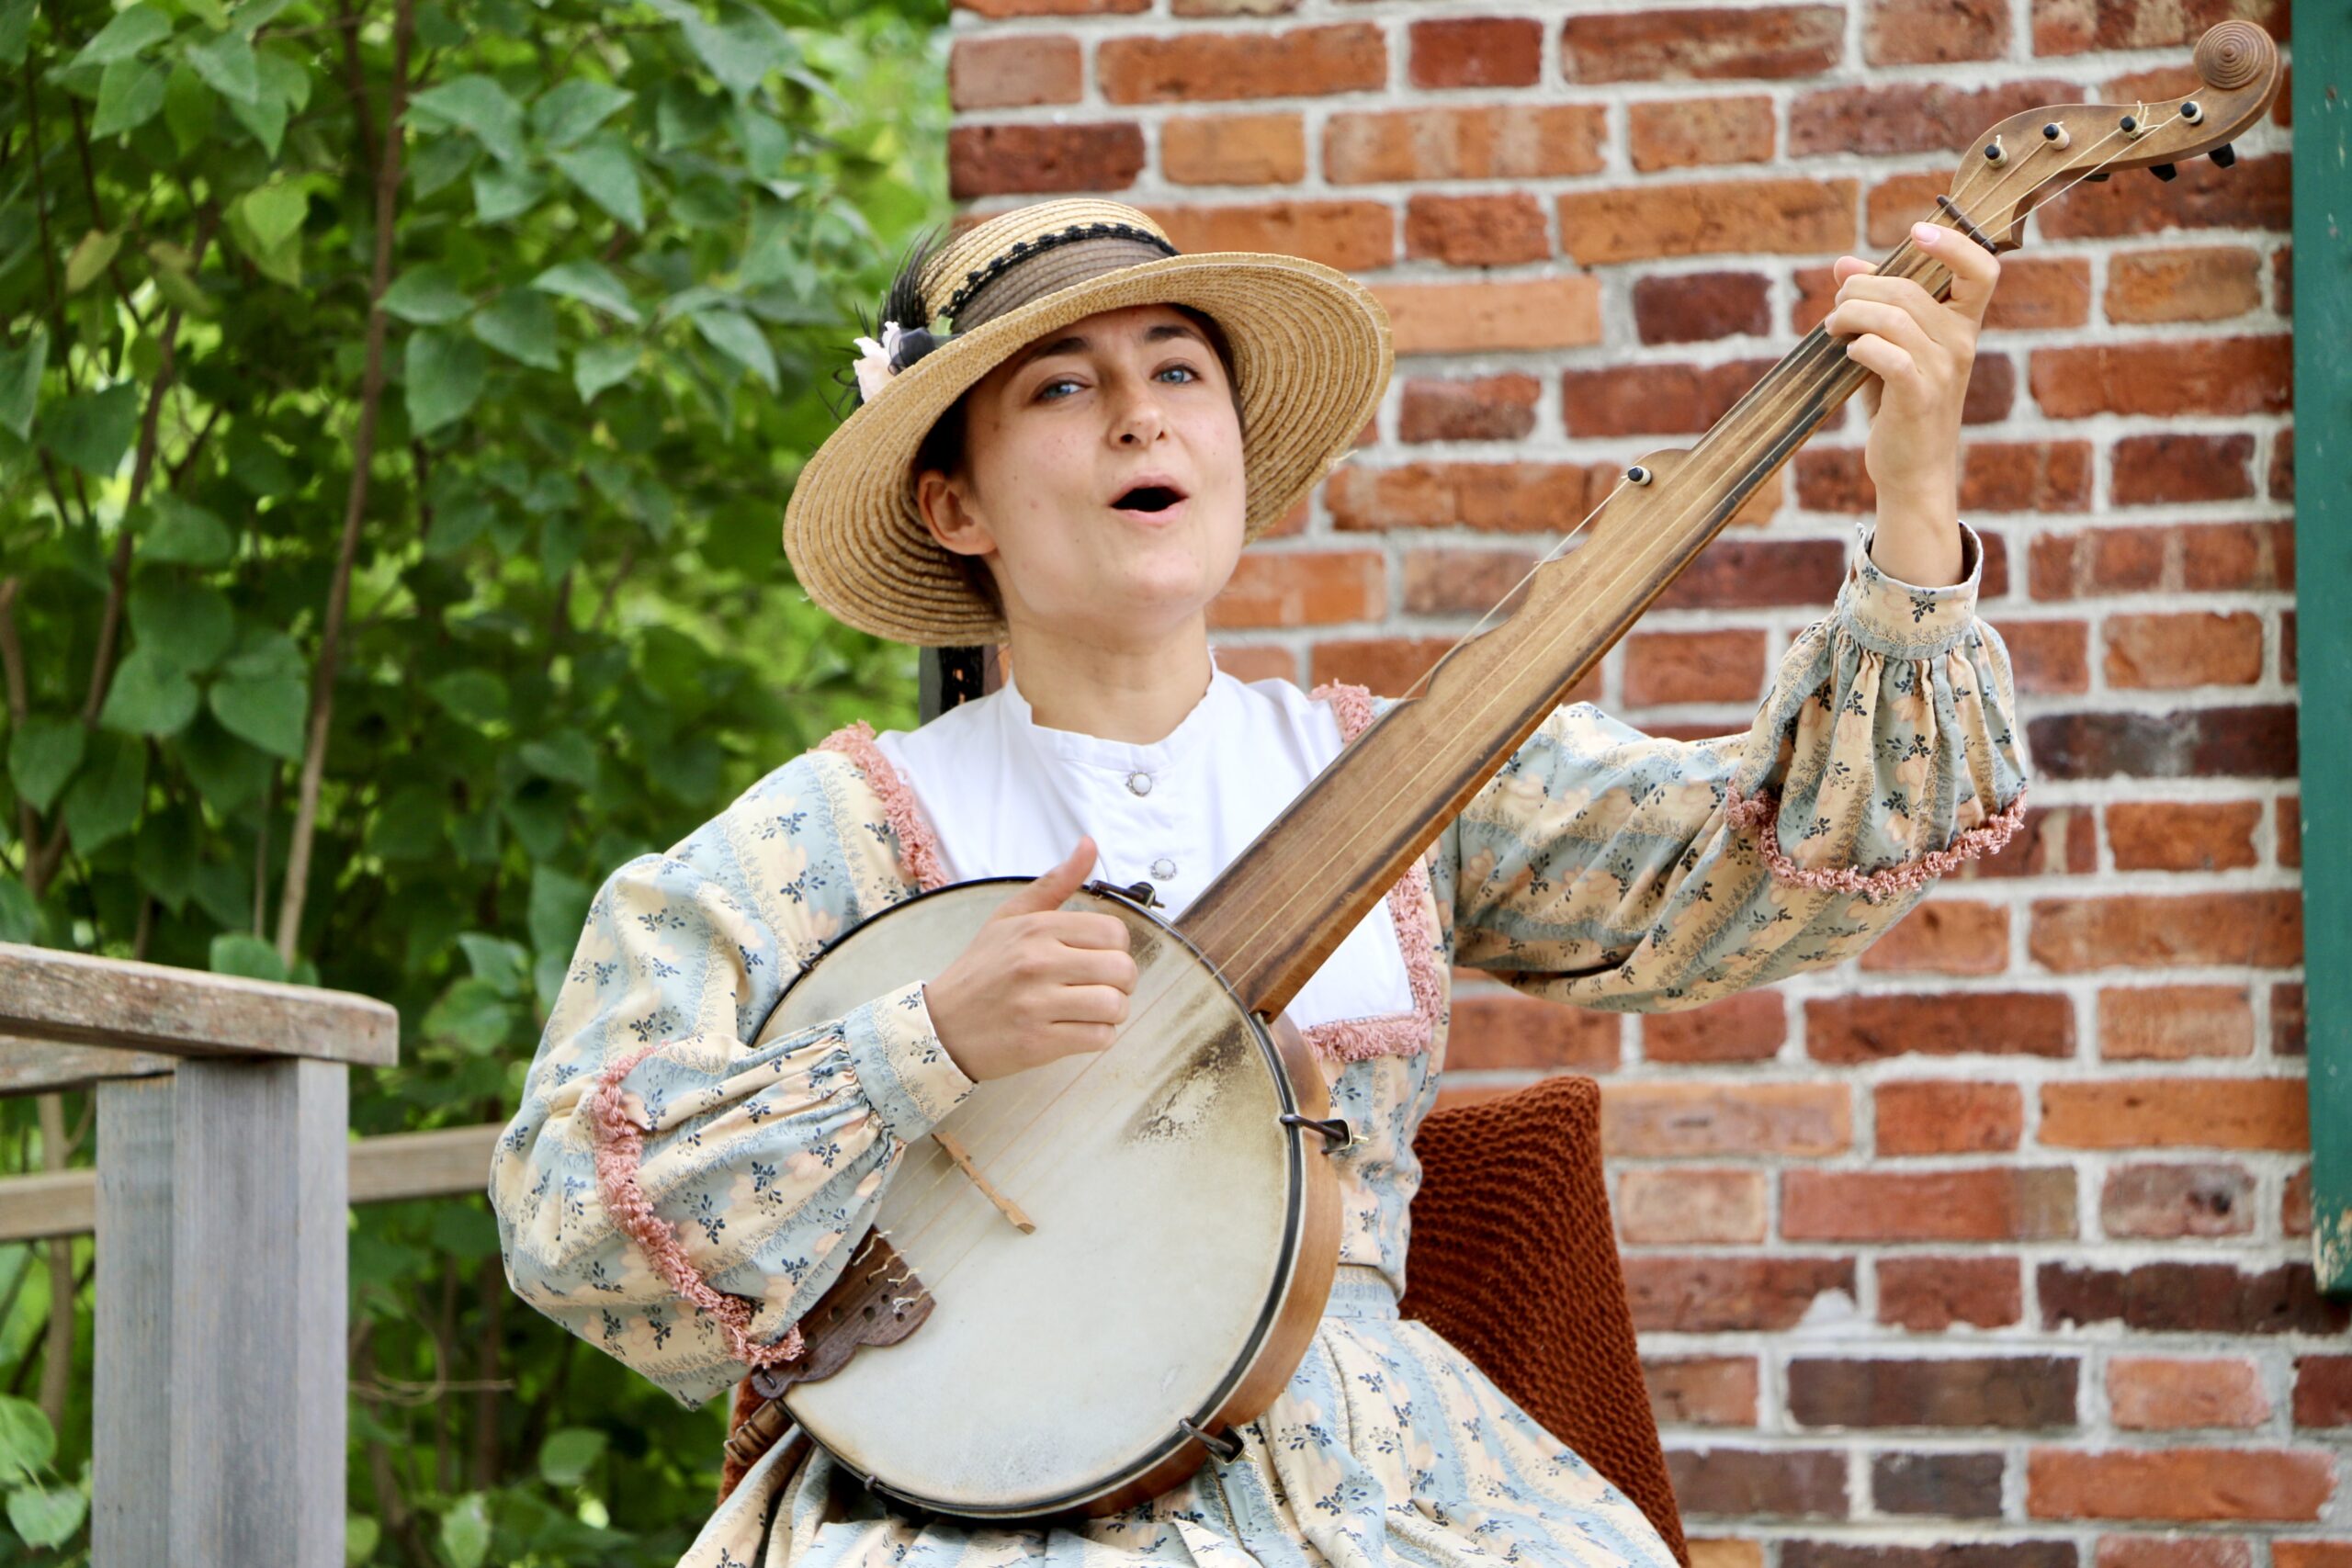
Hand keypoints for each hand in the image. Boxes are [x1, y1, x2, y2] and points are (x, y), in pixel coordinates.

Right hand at [922, 835, 1136, 1081]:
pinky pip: (1100, 1038)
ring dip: (1114, 1011)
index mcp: (1036, 928)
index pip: (1114, 932)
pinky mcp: (1039, 1043)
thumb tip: (1089, 844)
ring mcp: (1038, 1005)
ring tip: (1093, 1010)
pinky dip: (1099, 1036)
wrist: (940, 1025)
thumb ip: (1056, 882)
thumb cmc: (981, 969)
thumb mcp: (1010, 918)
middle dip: (1122, 982)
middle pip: (1122, 970)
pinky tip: (1080, 1029)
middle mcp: (1038, 962)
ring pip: (1115, 1006)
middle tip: (1102, 986)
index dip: (1116, 948)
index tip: (1099, 957)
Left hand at [1825, 219, 2001, 586]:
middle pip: (1907, 289)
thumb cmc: (1899, 404)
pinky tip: (1848, 354)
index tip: (1916, 231)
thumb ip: (1873, 305)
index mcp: (1963, 324)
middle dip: (1860, 290)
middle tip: (1837, 307)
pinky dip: (1859, 347)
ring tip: (1832, 328)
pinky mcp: (1918, 395)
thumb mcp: (1889, 348)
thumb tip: (1844, 264)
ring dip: (1850, 315)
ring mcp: (1943, 369)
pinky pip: (1885, 353)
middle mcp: (1961, 342)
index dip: (1954, 243)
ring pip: (1891, 317)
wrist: (1912, 470)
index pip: (1982, 270)